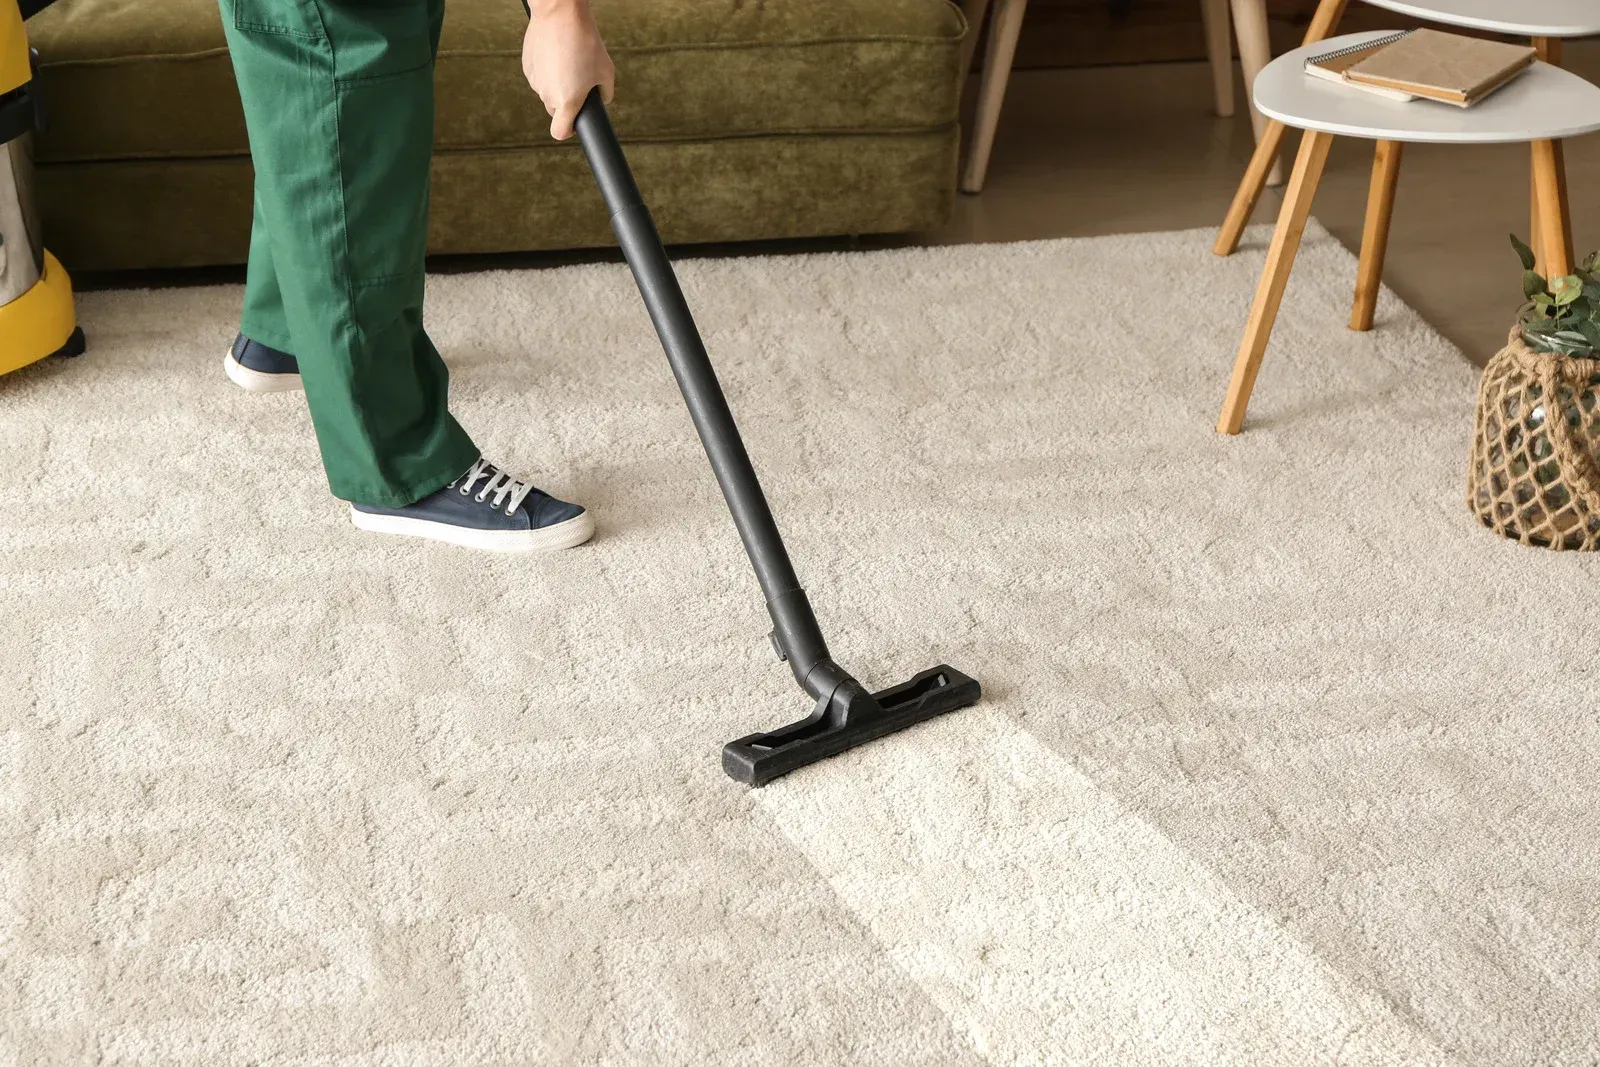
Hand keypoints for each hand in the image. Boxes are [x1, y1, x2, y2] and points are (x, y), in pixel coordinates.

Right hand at [522, 0, 614, 140]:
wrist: (560, 15)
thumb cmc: (586, 42)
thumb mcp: (606, 71)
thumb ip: (605, 94)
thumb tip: (602, 100)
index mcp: (567, 101)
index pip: (559, 132)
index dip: (568, 130)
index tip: (574, 123)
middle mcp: (547, 95)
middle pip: (555, 110)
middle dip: (567, 101)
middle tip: (578, 80)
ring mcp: (534, 81)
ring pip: (547, 92)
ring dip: (557, 83)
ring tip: (569, 61)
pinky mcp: (527, 66)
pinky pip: (539, 76)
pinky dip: (547, 71)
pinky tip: (557, 54)